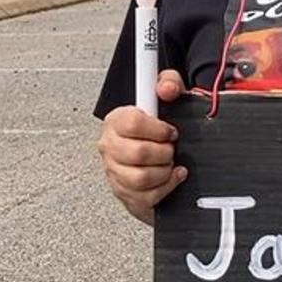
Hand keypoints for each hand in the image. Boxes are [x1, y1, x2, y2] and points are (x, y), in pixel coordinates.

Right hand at [98, 70, 186, 225]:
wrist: (155, 153)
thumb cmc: (157, 127)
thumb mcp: (166, 99)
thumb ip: (169, 84)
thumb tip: (167, 88)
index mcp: (116, 120)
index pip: (133, 124)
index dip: (158, 129)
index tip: (170, 131)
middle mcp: (110, 146)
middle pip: (138, 153)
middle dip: (164, 152)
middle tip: (171, 148)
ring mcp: (114, 171)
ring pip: (140, 178)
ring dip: (164, 171)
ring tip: (169, 163)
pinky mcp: (123, 193)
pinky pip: (145, 197)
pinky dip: (165, 188)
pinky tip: (171, 177)